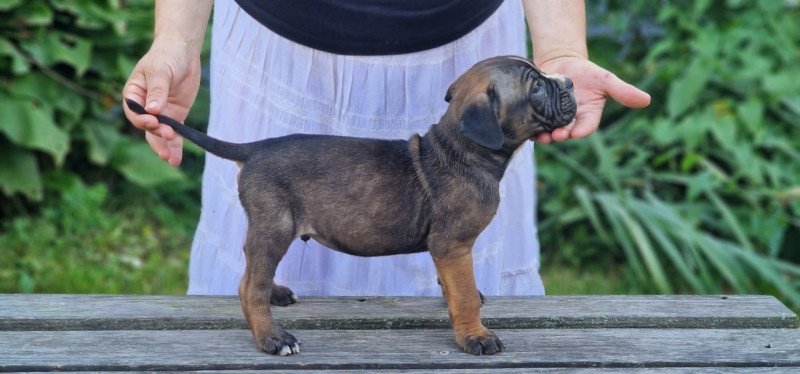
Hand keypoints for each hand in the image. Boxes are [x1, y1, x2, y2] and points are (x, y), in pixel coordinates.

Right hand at [121, 41, 201, 165]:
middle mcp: (144, 107)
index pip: (134, 112)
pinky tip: (176, 159)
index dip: (142, 120)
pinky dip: (175, 146)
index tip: (154, 121)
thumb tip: (153, 110)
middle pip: (147, 127)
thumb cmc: (166, 57)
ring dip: (165, 147)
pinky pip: (174, 134)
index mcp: (133, 95)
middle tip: (169, 137)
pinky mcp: (175, 116)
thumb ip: (157, 90)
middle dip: (157, 135)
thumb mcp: (160, 71)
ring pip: (159, 135)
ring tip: (171, 160)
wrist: (183, 52)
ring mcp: (160, 113)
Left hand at [534, 56, 650, 142]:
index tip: (576, 133)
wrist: (561, 62)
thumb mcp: (606, 80)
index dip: (582, 131)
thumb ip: (623, 91)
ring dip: (545, 136)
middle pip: (567, 132)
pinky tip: (529, 128)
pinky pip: (535, 124)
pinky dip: (532, 127)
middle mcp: (571, 121)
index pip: (586, 127)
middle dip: (561, 135)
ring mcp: (554, 118)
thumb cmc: (587, 72)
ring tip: (542, 136)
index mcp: (588, 116)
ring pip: (549, 131)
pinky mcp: (538, 113)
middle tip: (556, 135)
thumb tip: (647, 100)